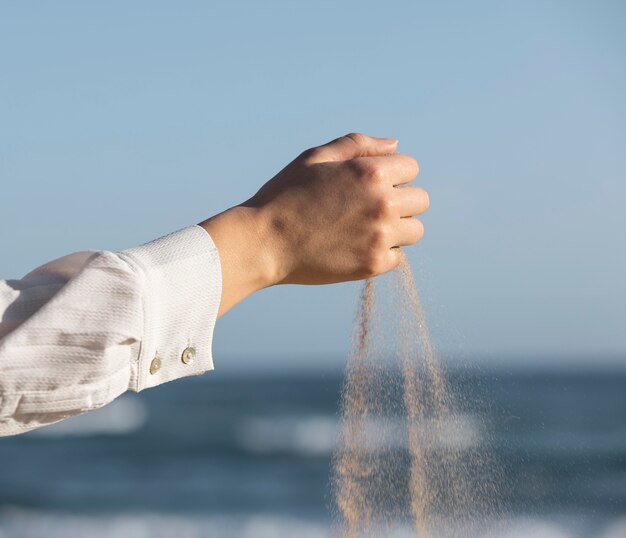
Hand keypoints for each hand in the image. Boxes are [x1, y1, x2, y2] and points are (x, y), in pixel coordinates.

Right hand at [199, 133, 428, 315]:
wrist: (264, 243)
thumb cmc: (285, 196)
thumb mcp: (316, 158)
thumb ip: (358, 145)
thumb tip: (394, 145)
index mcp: (371, 173)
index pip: (411, 168)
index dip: (392, 174)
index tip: (369, 186)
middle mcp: (383, 204)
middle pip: (420, 200)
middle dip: (399, 201)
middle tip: (367, 209)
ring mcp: (380, 237)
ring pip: (415, 231)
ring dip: (397, 228)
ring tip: (364, 229)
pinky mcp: (373, 265)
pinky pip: (397, 257)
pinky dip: (382, 253)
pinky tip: (355, 248)